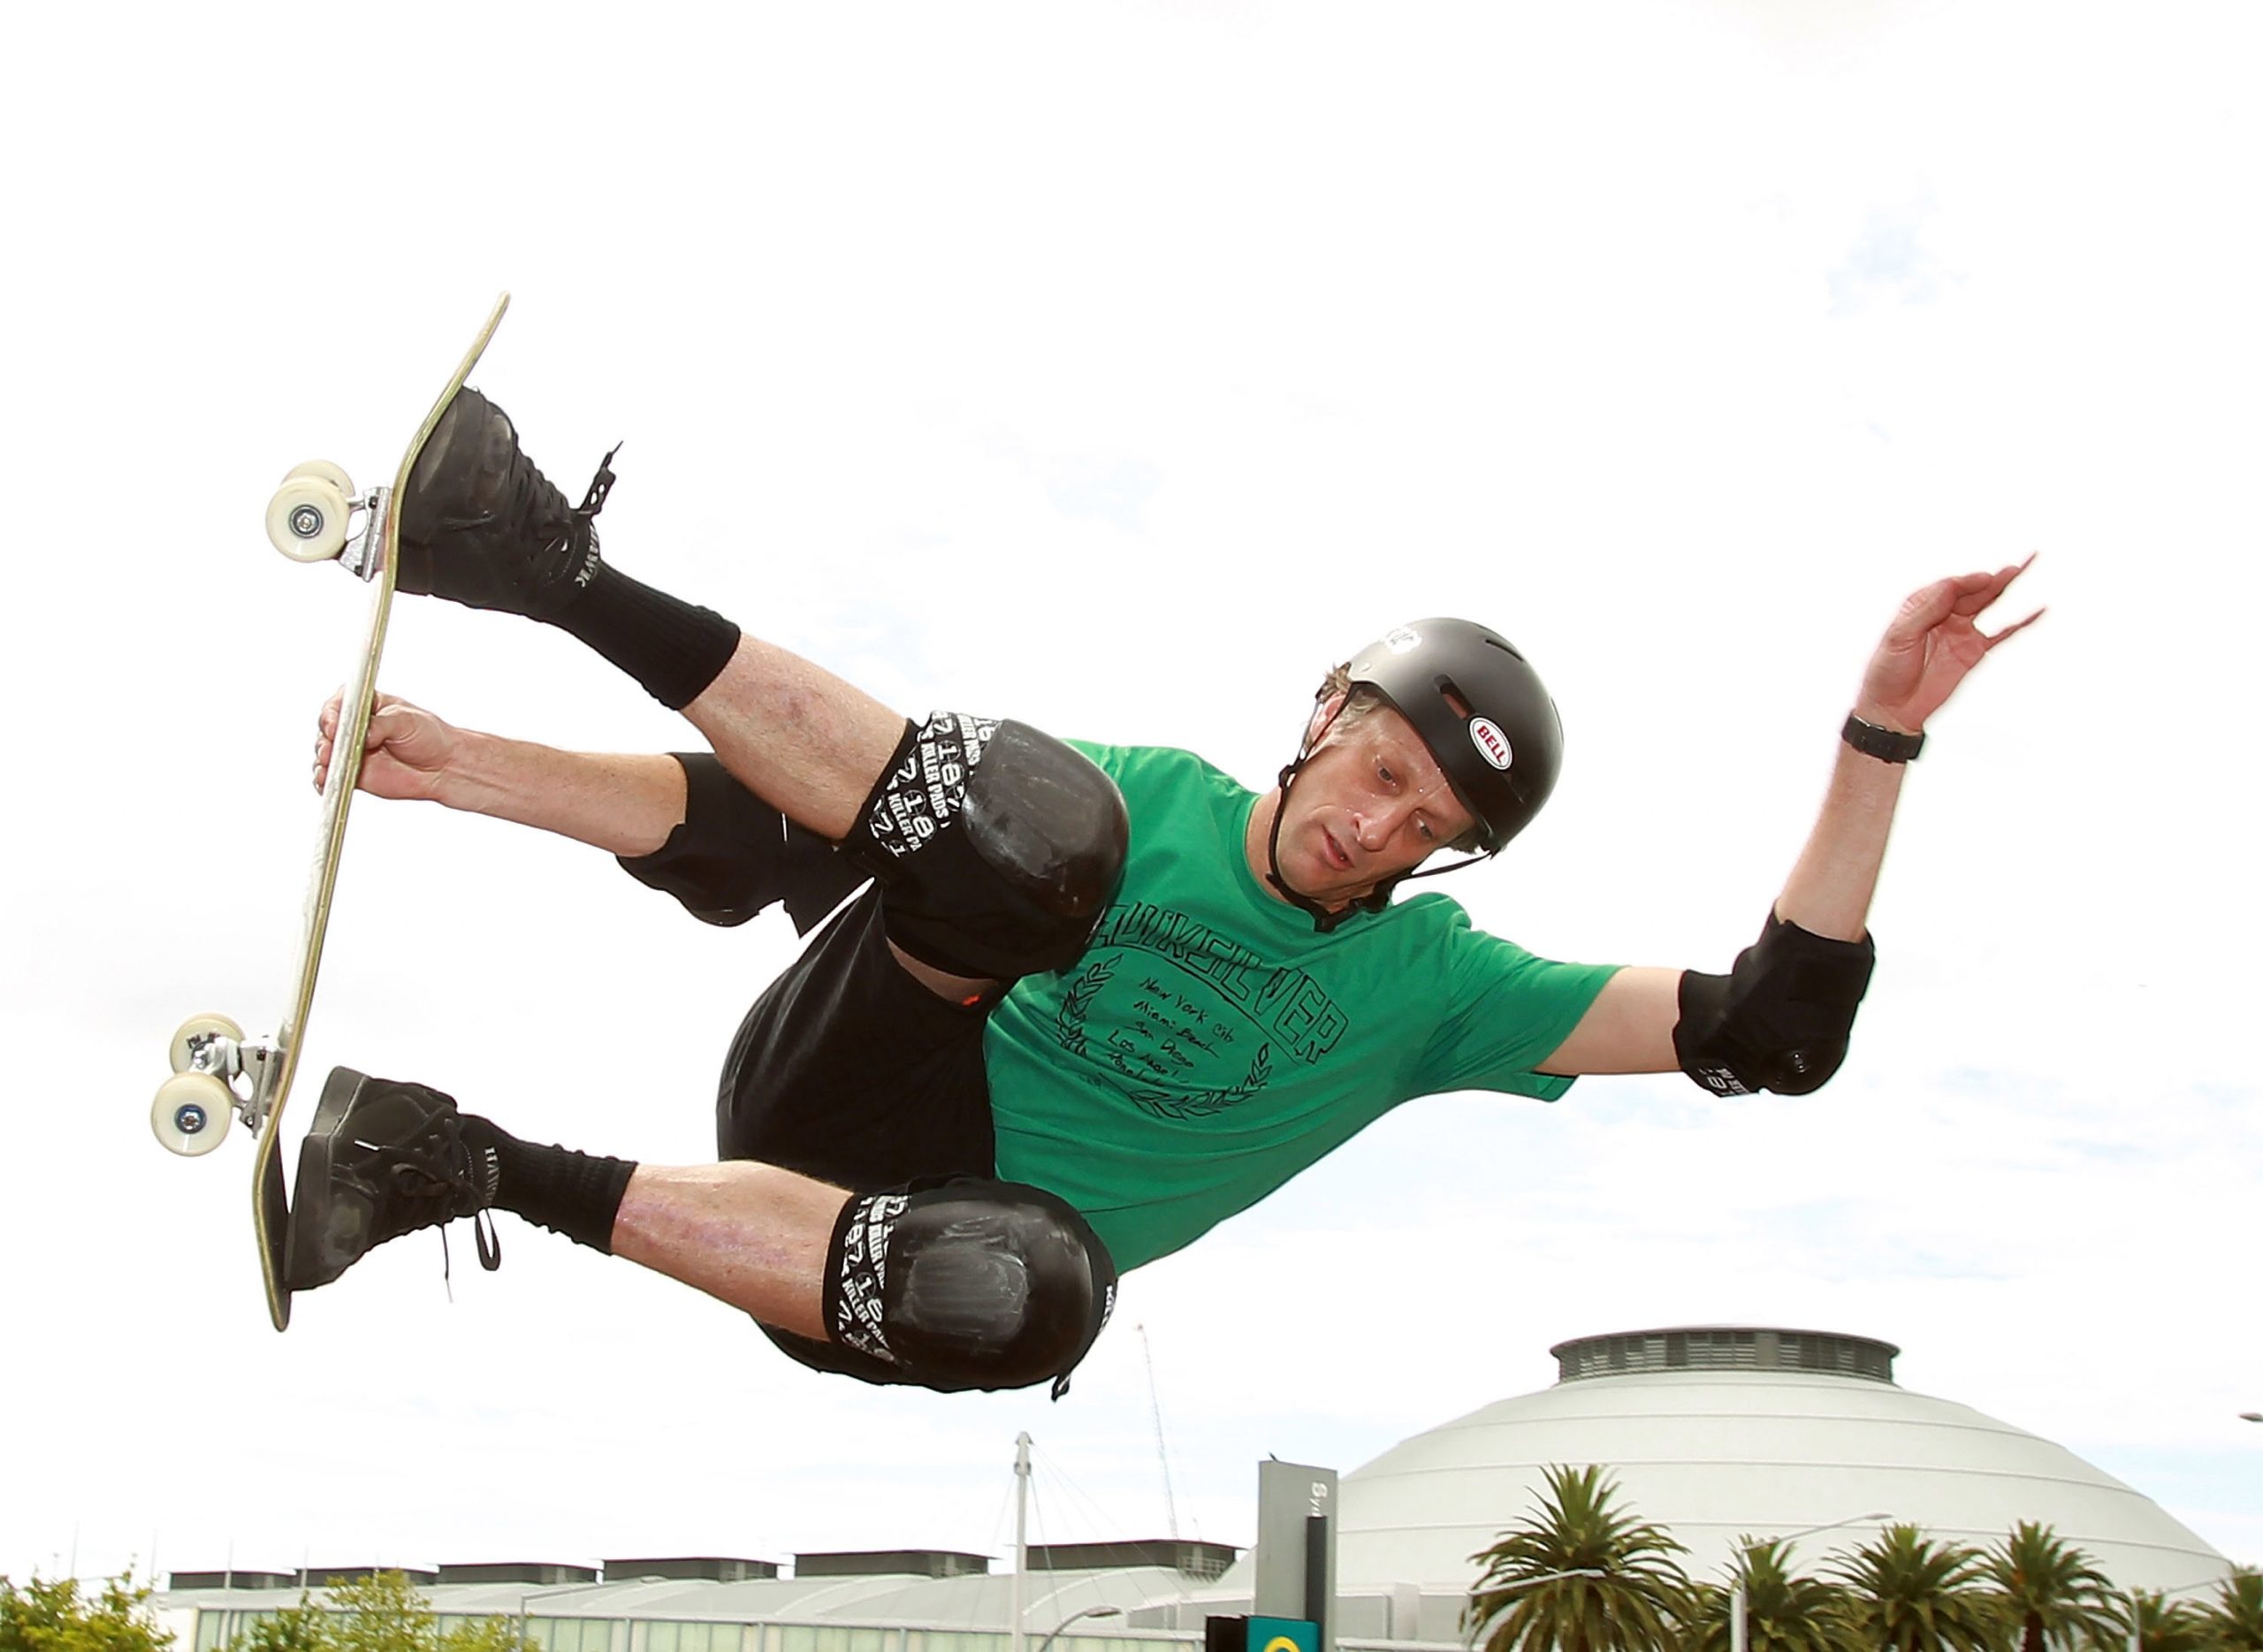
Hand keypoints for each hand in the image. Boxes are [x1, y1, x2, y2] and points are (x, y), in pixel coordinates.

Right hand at [314, 691, 459, 801]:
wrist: (442, 766)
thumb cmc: (428, 736)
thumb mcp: (405, 721)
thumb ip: (381, 725)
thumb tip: (362, 734)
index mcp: (364, 705)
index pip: (337, 706)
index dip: (331, 716)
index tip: (334, 727)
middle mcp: (352, 727)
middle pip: (326, 730)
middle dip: (325, 741)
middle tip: (329, 751)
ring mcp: (349, 750)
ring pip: (325, 754)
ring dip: (322, 762)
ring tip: (327, 768)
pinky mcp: (351, 772)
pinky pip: (331, 776)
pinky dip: (325, 780)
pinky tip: (326, 783)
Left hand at [1855, 556, 2042, 732]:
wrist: (1892, 708)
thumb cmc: (1886, 672)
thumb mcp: (1899, 636)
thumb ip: (1926, 609)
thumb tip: (1953, 584)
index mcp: (1921, 607)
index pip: (1950, 587)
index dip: (1967, 582)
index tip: (1983, 579)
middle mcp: (1943, 615)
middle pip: (1972, 591)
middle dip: (1992, 578)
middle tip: (2015, 566)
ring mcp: (1960, 632)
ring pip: (1987, 604)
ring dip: (2003, 588)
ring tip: (2022, 569)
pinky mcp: (1973, 652)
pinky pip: (2002, 634)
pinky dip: (2020, 622)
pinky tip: (2036, 611)